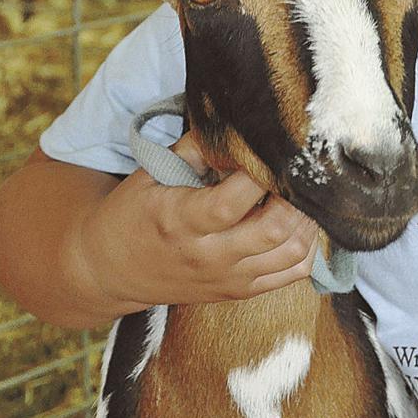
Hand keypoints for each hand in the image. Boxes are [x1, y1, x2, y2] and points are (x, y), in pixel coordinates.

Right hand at [73, 132, 320, 308]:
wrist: (110, 270)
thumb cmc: (134, 212)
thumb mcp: (153, 172)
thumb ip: (197, 148)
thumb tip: (241, 126)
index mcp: (180, 221)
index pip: (232, 200)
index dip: (259, 173)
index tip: (271, 150)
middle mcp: (208, 256)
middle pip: (273, 229)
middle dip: (294, 195)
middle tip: (296, 171)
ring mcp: (228, 278)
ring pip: (291, 253)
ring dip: (307, 220)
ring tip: (302, 193)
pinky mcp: (240, 291)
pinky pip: (292, 273)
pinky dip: (307, 246)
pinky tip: (301, 222)